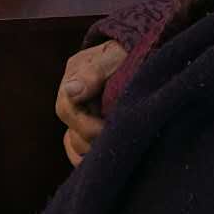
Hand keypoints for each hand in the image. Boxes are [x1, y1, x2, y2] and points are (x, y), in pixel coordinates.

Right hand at [55, 40, 127, 166]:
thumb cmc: (129, 52)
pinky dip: (87, 158)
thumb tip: (71, 91)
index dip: (86, 125)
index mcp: (75, 75)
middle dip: (91, 139)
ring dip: (91, 150)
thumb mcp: (115, 56)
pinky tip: (105, 162)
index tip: (107, 128)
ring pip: (73, 143)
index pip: (66, 108)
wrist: (147, 53)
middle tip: (116, 139)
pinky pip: (78, 149)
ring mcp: (81, 112)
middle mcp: (73, 96)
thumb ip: (94, 72)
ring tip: (114, 149)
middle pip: (70, 129)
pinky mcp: (91, 126)